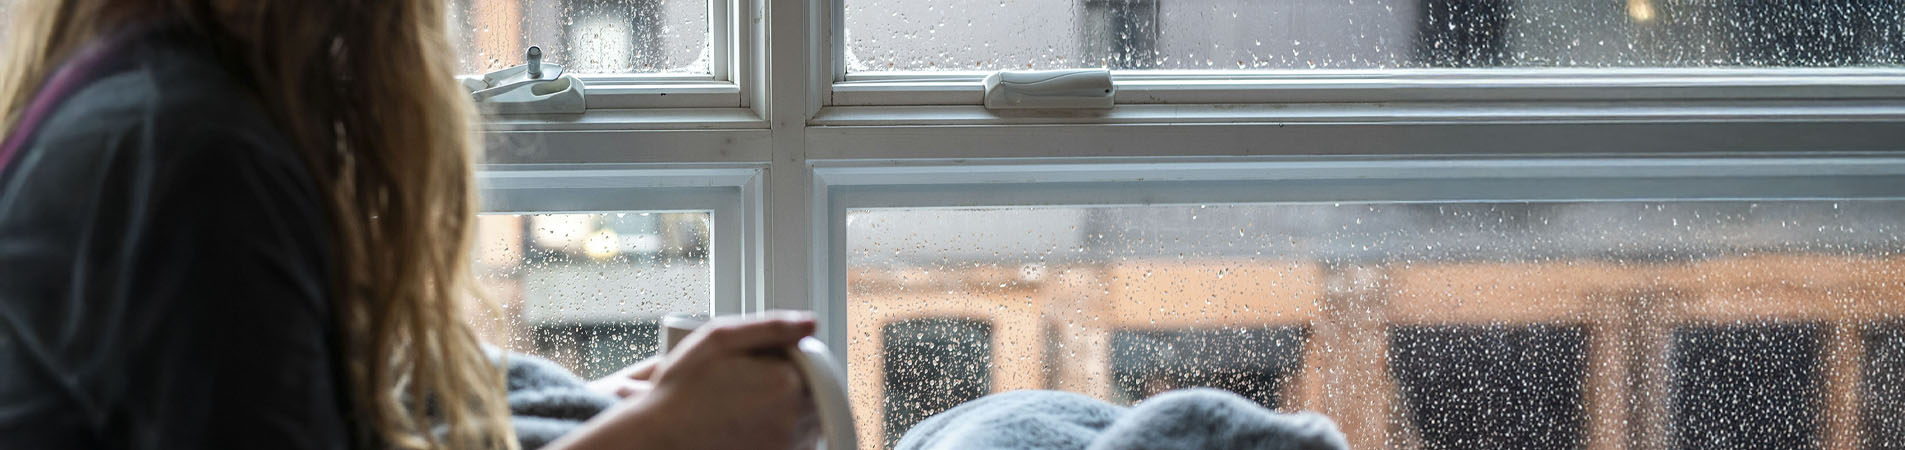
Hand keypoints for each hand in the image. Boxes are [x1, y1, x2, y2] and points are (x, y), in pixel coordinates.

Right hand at [546, 311, 821, 449]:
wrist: (658, 440)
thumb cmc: (681, 390)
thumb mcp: (719, 338)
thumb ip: (771, 326)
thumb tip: (811, 323)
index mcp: (786, 382)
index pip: (813, 364)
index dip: (789, 361)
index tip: (766, 365)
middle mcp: (795, 419)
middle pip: (813, 393)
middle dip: (789, 386)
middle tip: (748, 386)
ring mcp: (788, 447)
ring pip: (807, 421)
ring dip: (787, 411)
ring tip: (743, 408)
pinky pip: (794, 445)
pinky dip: (777, 434)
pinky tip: (746, 427)